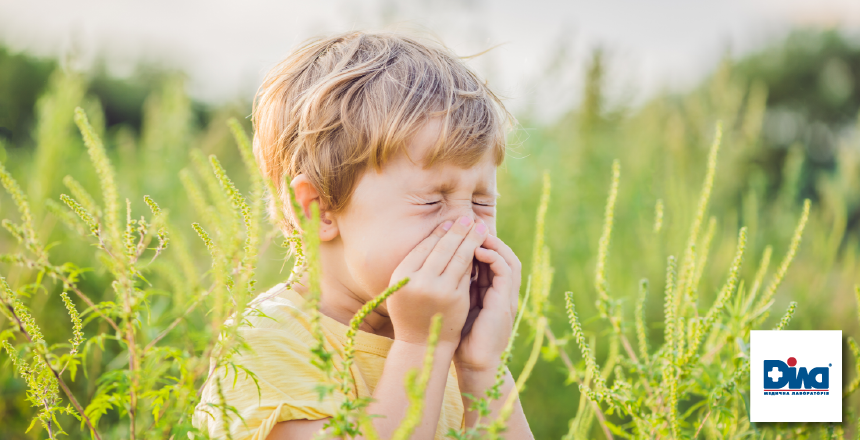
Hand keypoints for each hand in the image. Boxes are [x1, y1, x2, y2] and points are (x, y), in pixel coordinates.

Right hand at [387, 216, 488, 346]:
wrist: (421, 344)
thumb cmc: (410, 311)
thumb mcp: (403, 287)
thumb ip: (415, 265)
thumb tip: (438, 234)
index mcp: (401, 275)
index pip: (424, 247)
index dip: (439, 232)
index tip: (449, 222)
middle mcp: (419, 281)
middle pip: (442, 248)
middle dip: (458, 230)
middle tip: (468, 218)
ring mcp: (439, 290)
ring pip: (458, 257)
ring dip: (470, 239)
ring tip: (479, 227)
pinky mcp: (456, 298)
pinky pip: (467, 272)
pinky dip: (474, 258)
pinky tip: (480, 248)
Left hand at [454, 227, 521, 373]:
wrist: (474, 363)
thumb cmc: (460, 337)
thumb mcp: (457, 305)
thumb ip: (455, 286)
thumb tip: (436, 266)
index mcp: (492, 291)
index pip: (490, 258)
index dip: (478, 242)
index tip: (460, 230)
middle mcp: (502, 291)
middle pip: (502, 254)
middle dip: (486, 237)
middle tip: (469, 223)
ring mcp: (507, 296)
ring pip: (508, 259)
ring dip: (493, 243)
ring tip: (474, 232)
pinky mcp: (506, 302)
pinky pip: (506, 271)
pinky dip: (494, 257)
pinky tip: (477, 251)